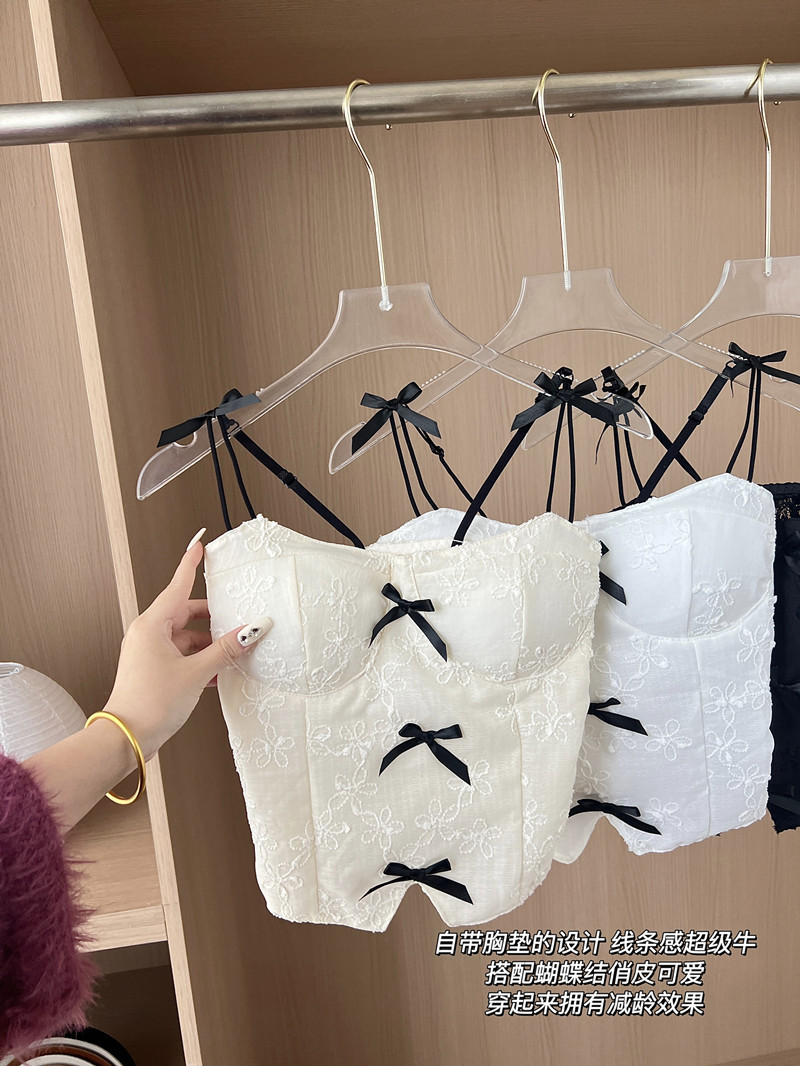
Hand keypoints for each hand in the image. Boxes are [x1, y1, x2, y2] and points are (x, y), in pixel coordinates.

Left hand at [105, 534, 271, 759]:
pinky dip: (202, 660)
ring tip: (236, 651)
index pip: (178, 585)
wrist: (126, 740)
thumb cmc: (152, 703)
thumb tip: (253, 629)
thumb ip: (226, 649)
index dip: (191, 564)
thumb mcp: (196, 673)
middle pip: (187, 612)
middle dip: (214, 616)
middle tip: (239, 615)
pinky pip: (183, 656)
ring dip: (210, 644)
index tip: (200, 544)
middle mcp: (148, 634)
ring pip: (187, 637)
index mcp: (152, 625)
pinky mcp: (154, 671)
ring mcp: (150, 653)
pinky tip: (222, 673)